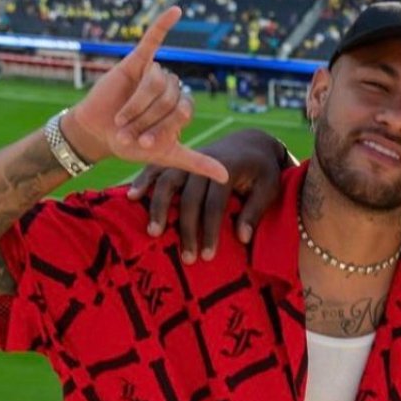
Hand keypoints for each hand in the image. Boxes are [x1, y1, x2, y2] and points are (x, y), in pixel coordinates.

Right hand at [64, 6, 228, 182]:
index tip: (146, 144)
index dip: (163, 128)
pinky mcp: (136, 62)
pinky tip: (176, 10)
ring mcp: (155, 74)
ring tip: (121, 119)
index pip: (183, 112)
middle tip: (128, 132)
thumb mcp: (166, 156)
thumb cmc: (131, 144)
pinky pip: (153, 40)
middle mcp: (172, 88)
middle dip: (146, 120)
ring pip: (155, 84)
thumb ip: (196, 162)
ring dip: (136, 106)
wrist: (97, 135)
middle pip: (169, 98)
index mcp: (182, 106)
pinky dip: (163, 24)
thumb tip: (226, 176)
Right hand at [127, 129, 288, 262]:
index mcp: (228, 169)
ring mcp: (189, 158)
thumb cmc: (262, 170)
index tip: (207, 256)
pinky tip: (131, 197)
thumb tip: (242, 238)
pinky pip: (157, 167)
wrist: (251, 142)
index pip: (215, 203)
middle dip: (187, 229)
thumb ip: (255, 211)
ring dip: (159, 207)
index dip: (210, 230)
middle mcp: (205, 162)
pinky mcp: (178, 158)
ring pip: (168, 181)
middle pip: (190, 197)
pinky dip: (143, 179)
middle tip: (186, 258)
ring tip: (154, 232)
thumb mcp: (269, 187)